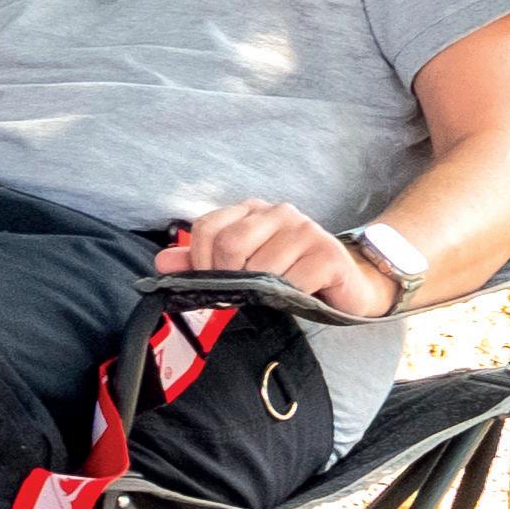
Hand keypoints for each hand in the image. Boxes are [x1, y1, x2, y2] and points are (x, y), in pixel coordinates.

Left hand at [159, 201, 387, 316]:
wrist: (347, 285)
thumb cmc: (288, 274)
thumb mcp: (241, 267)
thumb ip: (200, 262)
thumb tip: (163, 261)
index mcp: (251, 211)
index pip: (206, 228)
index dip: (199, 261)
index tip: (211, 283)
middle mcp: (279, 212)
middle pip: (230, 244)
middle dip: (227, 278)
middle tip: (239, 295)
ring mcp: (306, 230)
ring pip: (261, 267)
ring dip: (261, 291)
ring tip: (272, 296)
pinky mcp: (329, 255)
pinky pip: (292, 282)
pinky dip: (286, 297)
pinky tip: (295, 297)